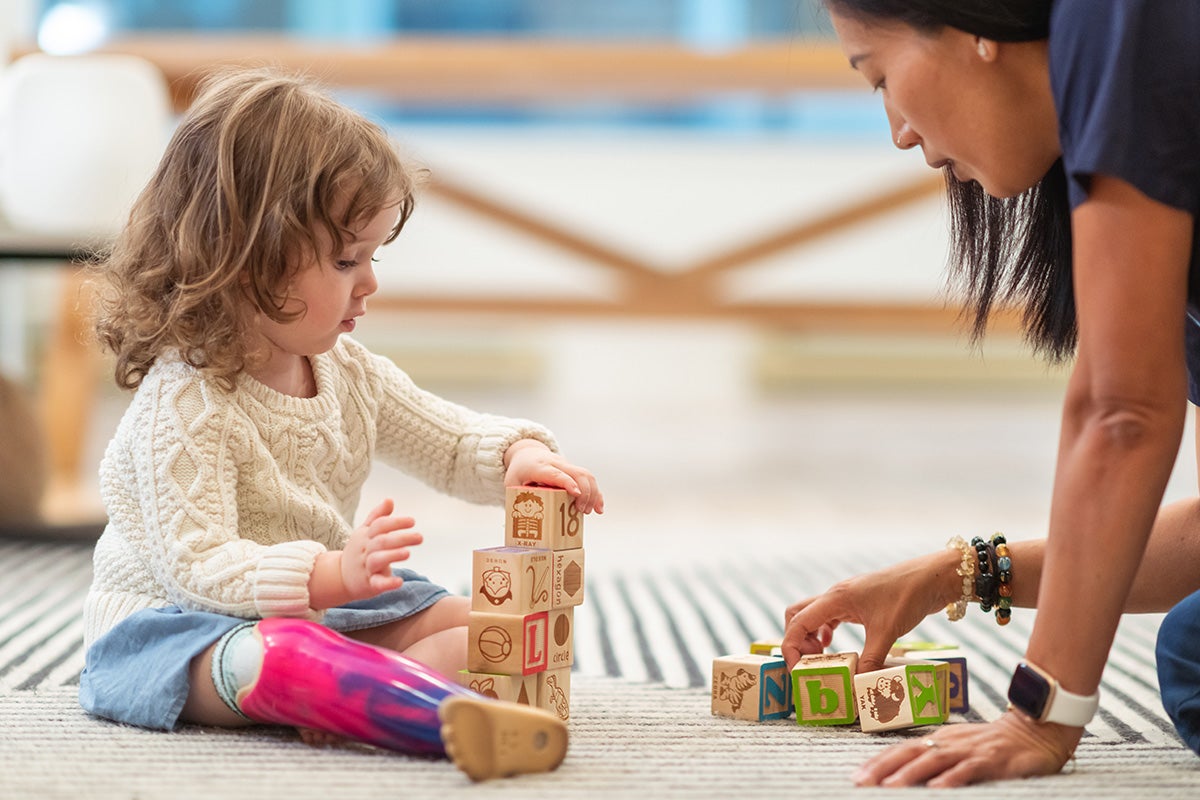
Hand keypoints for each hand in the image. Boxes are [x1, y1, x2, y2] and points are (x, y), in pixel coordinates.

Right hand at [338, 498, 422, 599]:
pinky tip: (399, 582)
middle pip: (381, 541)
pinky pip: (377, 583)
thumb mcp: (364, 532)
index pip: (379, 526)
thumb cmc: (358, 551)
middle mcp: (365, 550)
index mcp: (365, 536)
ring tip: (407, 553)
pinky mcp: (369, 584)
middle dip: (401, 538)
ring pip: (377, 560)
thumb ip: (377, 517)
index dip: (395, 522)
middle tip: (420, 537)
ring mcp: (366, 568)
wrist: (339, 577)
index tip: (412, 521)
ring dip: (393, 555)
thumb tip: (390, 499)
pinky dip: (387, 583)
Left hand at [504, 439, 603, 513]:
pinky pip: (589, 479)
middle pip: (576, 473)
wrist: (527, 453)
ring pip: (586, 475)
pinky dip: (596, 493)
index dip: (567, 483)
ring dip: (592, 493)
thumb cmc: (519, 472)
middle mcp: (556, 464)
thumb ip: (516, 499)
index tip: (575, 494)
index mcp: (539, 467)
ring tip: (589, 511)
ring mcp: (567, 466)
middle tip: (581, 510)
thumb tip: (519, 522)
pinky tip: (599, 508)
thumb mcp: (512, 484)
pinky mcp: (573, 470)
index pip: (555, 474)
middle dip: (584, 492)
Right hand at [782, 550, 954, 670]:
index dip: (791, 647)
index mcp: (836, 598)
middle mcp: (836, 596)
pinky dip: (825, 632)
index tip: (797, 669)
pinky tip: (835, 646)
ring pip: (813, 616)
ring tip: (822, 658)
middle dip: (797, 641)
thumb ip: (871, 660)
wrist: (931, 578)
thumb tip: (857, 685)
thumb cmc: (908, 596)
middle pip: (798, 615)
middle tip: (810, 662)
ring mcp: (846, 598)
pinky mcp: (858, 603)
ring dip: (811, 637)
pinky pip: (830, 617)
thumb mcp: (888, 632)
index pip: (798, 621)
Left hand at [853, 712, 1080, 786]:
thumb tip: (905, 776)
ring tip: (889, 788)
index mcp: (939, 739)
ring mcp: (970, 750)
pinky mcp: (992, 760)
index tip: (857, 777)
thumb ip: (936, 759)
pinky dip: (952, 779)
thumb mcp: (961, 749)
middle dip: (883, 768)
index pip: (901, 750)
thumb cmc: (993, 745)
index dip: (878, 763)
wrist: (1036, 730)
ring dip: (909, 774)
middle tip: (861, 783)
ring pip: (933, 760)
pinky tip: (938, 789)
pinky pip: (968, 770)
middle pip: (909, 752)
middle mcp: (949, 742)